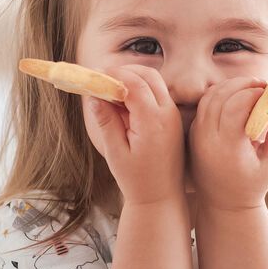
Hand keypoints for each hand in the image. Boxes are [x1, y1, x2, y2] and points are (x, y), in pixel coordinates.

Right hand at [82, 65, 184, 207]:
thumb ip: (105, 121)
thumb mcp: (115, 152)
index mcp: (152, 122)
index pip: (134, 83)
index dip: (113, 74)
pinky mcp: (173, 118)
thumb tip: (93, 95)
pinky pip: (158, 94)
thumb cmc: (136, 179)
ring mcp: (173, 115)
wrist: (161, 197)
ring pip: (155, 82)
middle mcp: (167, 114)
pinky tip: (123, 104)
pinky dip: (140, 90)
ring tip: (110, 93)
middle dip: (124, 71)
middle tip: (101, 78)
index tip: (95, 74)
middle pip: (148, 75)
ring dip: (133, 79)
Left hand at [187, 76, 267, 213]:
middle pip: (221, 95)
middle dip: (244, 84)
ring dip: (232, 86)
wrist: (224, 204)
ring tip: (252, 89)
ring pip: (210, 96)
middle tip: (262, 85)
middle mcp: (207, 139)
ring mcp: (196, 135)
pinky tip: (238, 100)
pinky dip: (222, 95)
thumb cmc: (254, 183)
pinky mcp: (193, 133)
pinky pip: (205, 104)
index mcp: (228, 148)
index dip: (255, 93)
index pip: (236, 106)